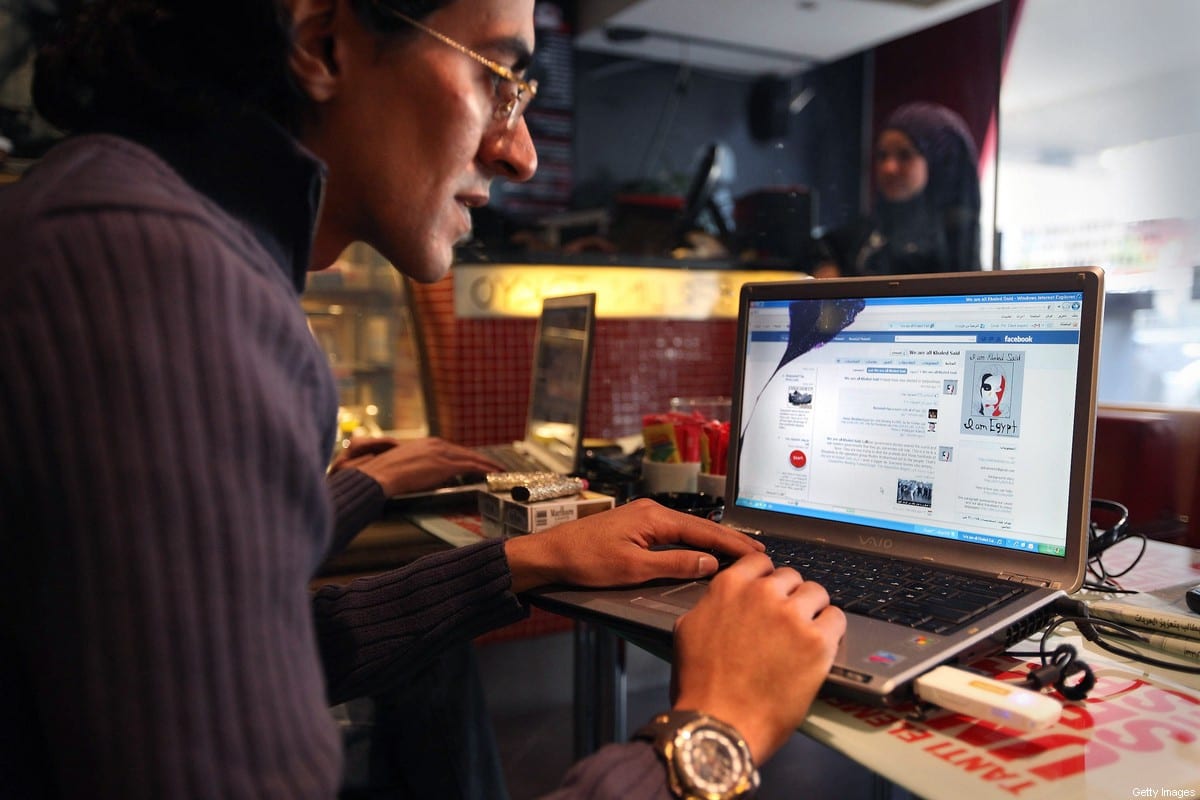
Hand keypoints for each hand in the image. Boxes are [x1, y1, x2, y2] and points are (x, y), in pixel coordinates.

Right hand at [331, 436, 501, 495]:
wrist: (380, 475)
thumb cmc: (386, 473)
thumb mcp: (405, 464)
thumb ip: (420, 466)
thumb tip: (428, 475)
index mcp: (427, 443)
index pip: (453, 450)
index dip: (467, 457)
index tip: (477, 462)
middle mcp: (436, 444)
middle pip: (465, 452)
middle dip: (481, 459)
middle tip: (494, 466)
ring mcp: (441, 453)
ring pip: (471, 458)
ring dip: (487, 464)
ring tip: (498, 470)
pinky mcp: (445, 464)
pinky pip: (470, 466)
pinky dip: (483, 469)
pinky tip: (491, 474)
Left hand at [502, 498, 764, 592]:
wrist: (550, 554)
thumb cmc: (586, 562)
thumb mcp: (633, 569)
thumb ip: (674, 564)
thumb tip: (710, 563)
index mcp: (655, 517)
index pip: (704, 530)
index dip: (732, 543)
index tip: (757, 553)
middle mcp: (652, 510)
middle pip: (700, 526)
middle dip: (729, 539)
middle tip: (758, 553)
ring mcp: (643, 516)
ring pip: (688, 529)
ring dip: (712, 540)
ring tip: (738, 552)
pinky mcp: (635, 525)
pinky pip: (674, 532)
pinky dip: (693, 541)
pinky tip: (702, 550)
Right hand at [670, 554, 844, 765]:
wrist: (719, 724)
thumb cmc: (699, 687)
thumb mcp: (687, 631)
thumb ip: (710, 606)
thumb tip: (722, 602)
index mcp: (729, 587)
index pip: (759, 562)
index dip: (767, 579)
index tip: (771, 593)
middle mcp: (762, 593)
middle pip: (791, 577)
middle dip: (790, 596)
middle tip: (786, 621)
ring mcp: (792, 615)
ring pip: (817, 592)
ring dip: (812, 610)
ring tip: (806, 633)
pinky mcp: (817, 641)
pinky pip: (837, 618)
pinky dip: (831, 630)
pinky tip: (821, 644)